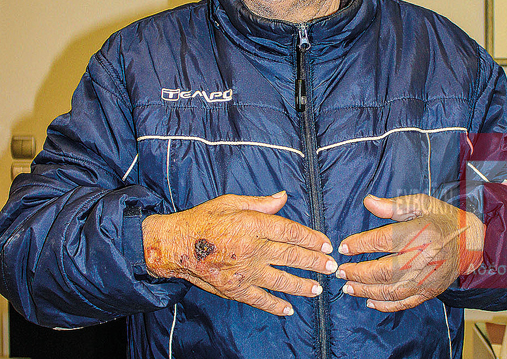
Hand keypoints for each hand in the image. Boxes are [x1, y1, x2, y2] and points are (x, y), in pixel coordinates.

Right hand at [141, 191, 336, 316]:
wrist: (175, 245)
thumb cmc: (202, 220)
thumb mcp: (231, 202)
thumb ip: (260, 203)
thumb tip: (284, 197)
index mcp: (252, 224)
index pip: (291, 231)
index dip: (312, 238)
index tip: (326, 244)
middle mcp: (252, 248)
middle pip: (292, 256)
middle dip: (315, 262)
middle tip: (331, 266)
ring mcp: (244, 271)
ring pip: (282, 280)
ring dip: (303, 285)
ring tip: (318, 288)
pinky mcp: (235, 289)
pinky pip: (261, 300)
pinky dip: (276, 306)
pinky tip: (289, 309)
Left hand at [336, 194, 484, 311]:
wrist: (470, 242)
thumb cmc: (442, 219)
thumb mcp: (421, 204)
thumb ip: (394, 206)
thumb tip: (368, 202)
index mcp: (422, 233)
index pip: (385, 240)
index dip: (361, 244)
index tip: (344, 247)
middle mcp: (425, 258)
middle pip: (385, 270)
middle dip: (358, 272)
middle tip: (340, 271)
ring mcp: (428, 278)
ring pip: (392, 290)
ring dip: (366, 290)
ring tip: (348, 286)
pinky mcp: (430, 291)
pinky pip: (404, 303)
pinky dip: (385, 305)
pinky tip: (369, 300)